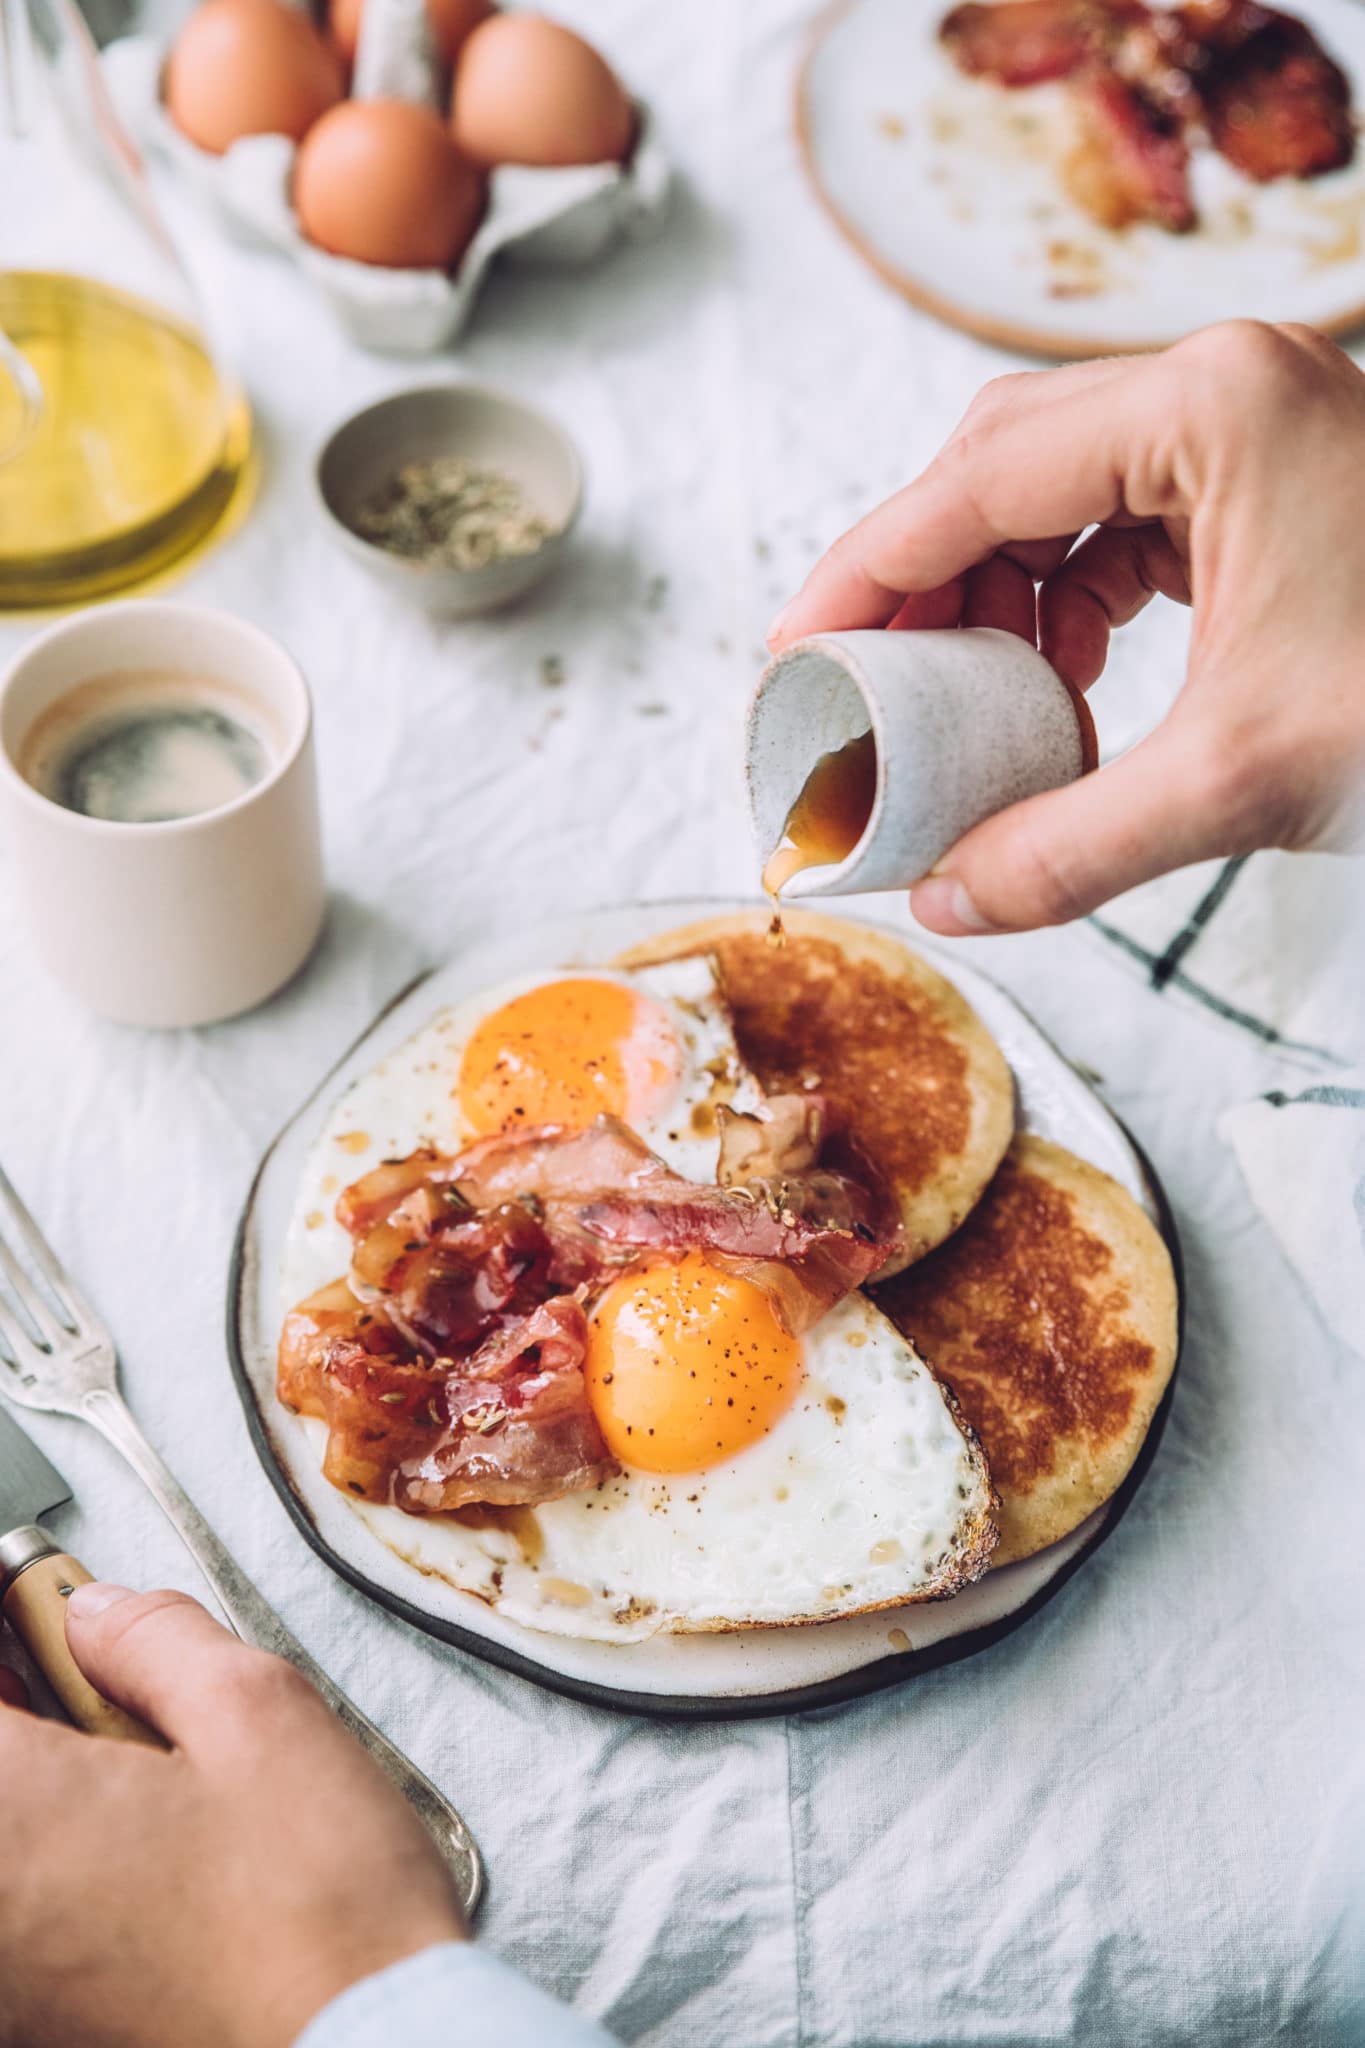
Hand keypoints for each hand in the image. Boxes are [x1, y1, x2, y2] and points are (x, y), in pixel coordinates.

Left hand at [0, 1585, 464, 2047]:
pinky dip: (55, 1852)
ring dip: (41, 1778)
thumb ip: (155, 1640)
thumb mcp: (258, 1714)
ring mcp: (9, 1972)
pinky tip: (134, 1840)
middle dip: (25, 1701)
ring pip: (9, 1828)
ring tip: (123, 1752)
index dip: (7, 1633)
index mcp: (14, 1805)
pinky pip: (25, 1903)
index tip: (38, 1612)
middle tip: (86, 1676)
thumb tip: (95, 1616)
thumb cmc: (316, 1907)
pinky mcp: (45, 2018)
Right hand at [768, 321, 1364, 933]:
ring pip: (1061, 490)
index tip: (795, 656)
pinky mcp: (1275, 480)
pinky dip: (1071, 601)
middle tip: (859, 686)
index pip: (975, 481)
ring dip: (995, 595)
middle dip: (921, 582)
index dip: (864, 576)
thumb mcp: (1243, 781)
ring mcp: (1256, 426)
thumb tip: (949, 907)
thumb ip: (1073, 848)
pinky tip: (1061, 682)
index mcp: (1211, 409)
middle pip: (1003, 465)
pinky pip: (1127, 522)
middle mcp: (1226, 387)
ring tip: (966, 702)